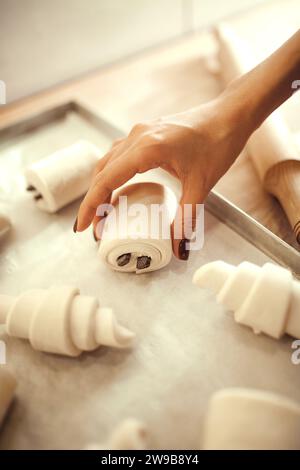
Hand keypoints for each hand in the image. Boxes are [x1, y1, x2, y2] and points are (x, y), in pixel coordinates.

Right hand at [75, 93, 252, 258]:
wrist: (230, 115)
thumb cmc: (218, 143)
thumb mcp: (202, 185)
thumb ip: (187, 218)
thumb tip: (179, 249)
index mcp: (147, 147)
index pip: (107, 180)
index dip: (92, 206)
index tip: (84, 227)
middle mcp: (137, 136)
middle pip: (102, 172)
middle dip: (94, 201)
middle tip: (94, 228)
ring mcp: (140, 132)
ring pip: (108, 161)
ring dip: (101, 187)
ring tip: (102, 212)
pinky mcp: (146, 132)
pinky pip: (120, 155)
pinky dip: (112, 174)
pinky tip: (118, 188)